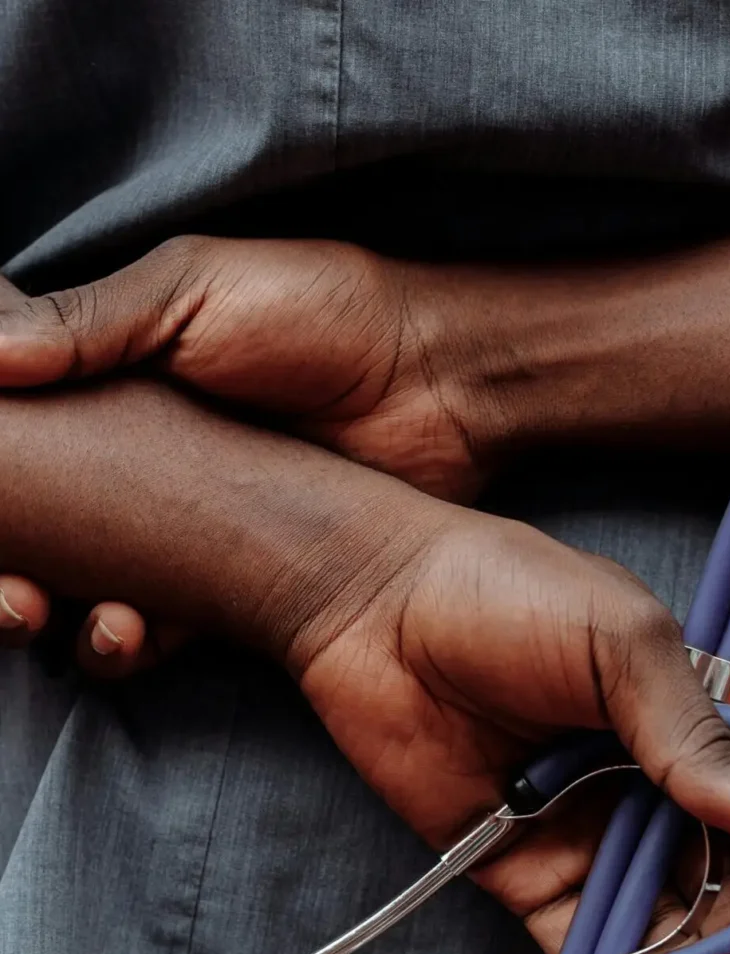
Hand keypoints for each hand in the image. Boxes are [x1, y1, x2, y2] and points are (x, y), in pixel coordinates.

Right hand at [0, 240, 495, 672]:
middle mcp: (135, 454)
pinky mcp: (234, 573)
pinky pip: (163, 618)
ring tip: (34, 613)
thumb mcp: (201, 290)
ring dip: (43, 606)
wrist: (435, 382)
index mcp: (112, 375)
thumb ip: (97, 320)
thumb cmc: (322, 314)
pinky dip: (128, 637)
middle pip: (33, 518)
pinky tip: (123, 634)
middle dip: (1, 557)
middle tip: (2, 585)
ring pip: (84, 579)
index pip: (14, 426)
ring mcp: (182, 520)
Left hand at [0, 378, 729, 953]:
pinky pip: (561, 927)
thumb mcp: (616, 635)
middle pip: (710, 883)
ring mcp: (562, 808)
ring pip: (642, 918)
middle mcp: (624, 763)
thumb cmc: (494, 573)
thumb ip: (689, 727)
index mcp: (668, 709)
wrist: (365, 572)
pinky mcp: (494, 842)